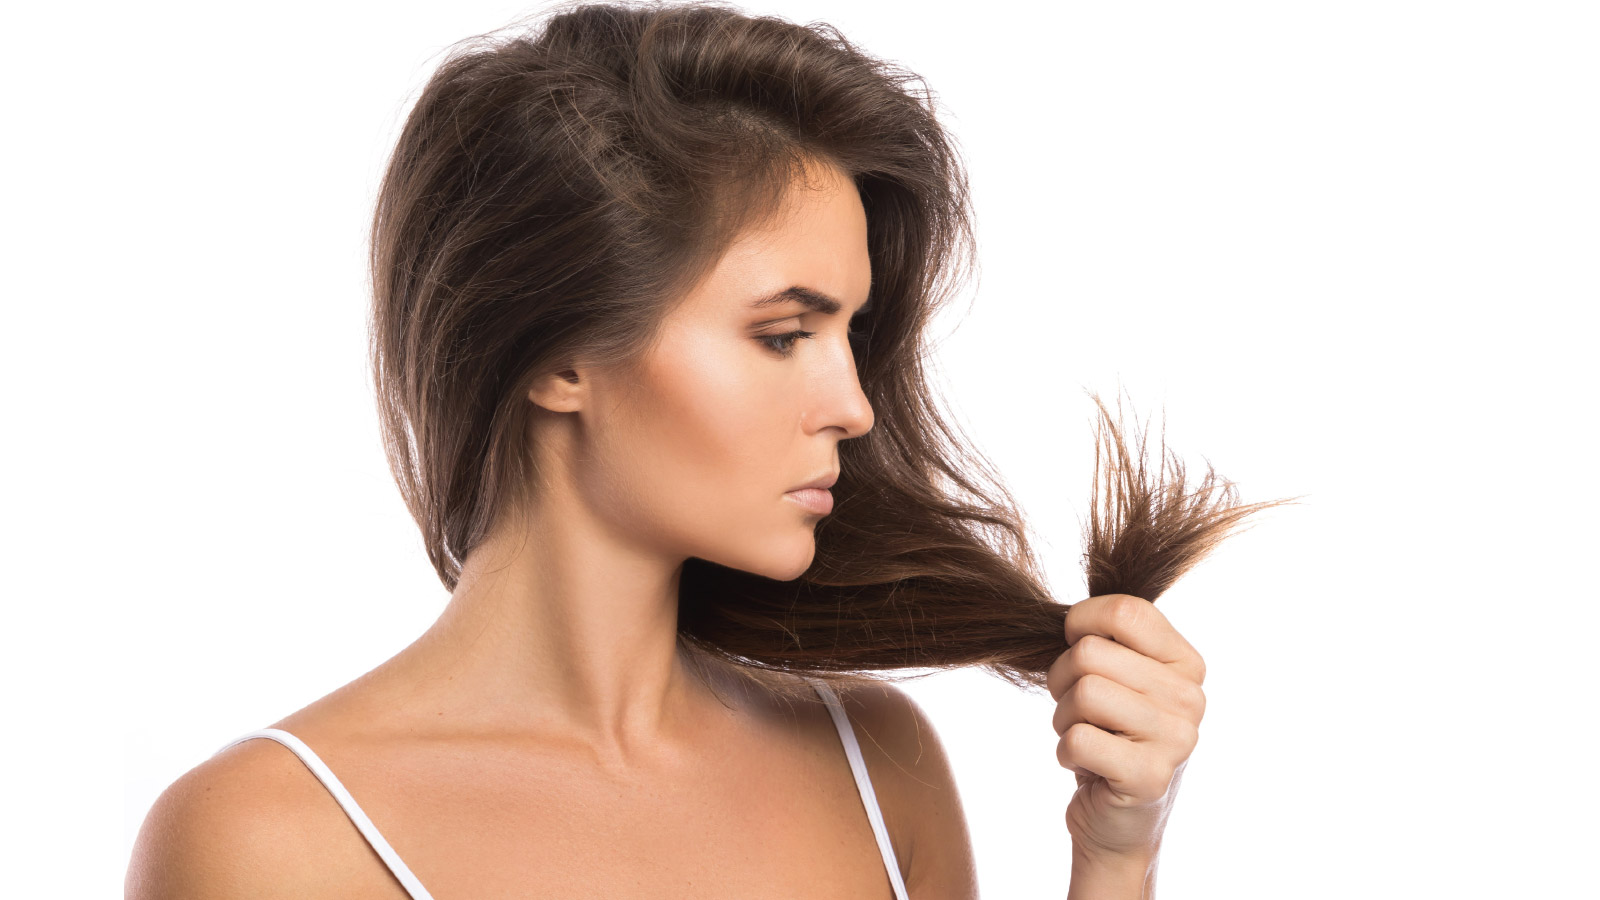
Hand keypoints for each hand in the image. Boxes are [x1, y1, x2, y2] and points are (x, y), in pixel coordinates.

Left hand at [1048, 594, 1206, 862]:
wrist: (1116, 816)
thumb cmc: (1108, 733)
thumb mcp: (1117, 676)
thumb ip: (1107, 638)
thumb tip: (1071, 616)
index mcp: (1186, 662)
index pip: (1126, 611)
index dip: (1081, 622)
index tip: (1075, 645)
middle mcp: (1190, 698)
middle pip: (1091, 652)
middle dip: (1062, 678)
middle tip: (1076, 706)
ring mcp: (1176, 739)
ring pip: (1083, 693)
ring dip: (1064, 717)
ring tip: (1083, 734)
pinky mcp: (1150, 776)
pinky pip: (1078, 739)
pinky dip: (1066, 751)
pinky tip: (1086, 764)